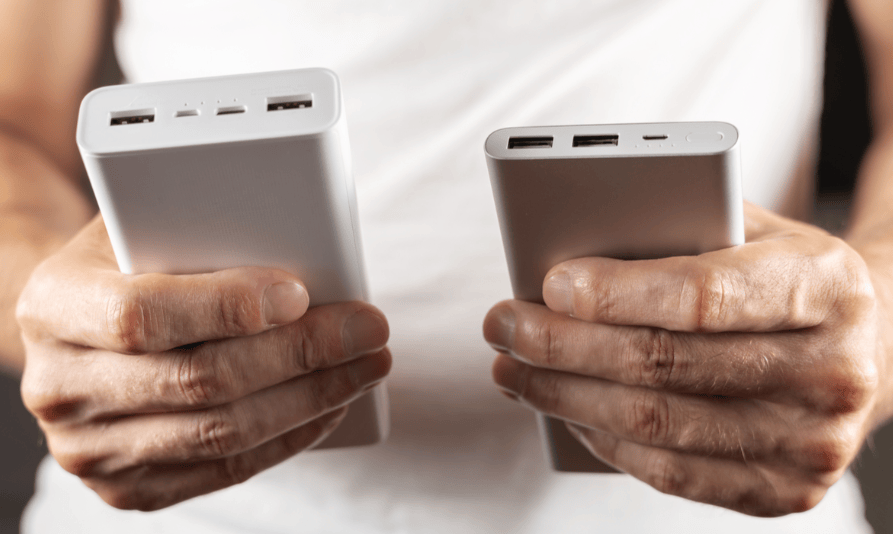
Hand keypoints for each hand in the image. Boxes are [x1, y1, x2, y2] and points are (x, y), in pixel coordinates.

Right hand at [16, 216, 390, 510]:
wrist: (83, 324)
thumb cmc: (129, 261)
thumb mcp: (145, 223)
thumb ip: (201, 230)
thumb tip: (307, 245)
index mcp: (55, 304)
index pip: (140, 314)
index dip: (225, 306)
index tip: (299, 293)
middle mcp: (60, 386)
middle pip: (196, 382)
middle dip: (300, 355)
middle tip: (367, 329)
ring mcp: (90, 448)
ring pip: (220, 435)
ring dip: (311, 400)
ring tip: (366, 364)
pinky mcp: (129, 485)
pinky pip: (222, 470)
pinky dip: (288, 438)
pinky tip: (330, 406)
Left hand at [483, 202, 879, 515]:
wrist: (870, 349)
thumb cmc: (787, 279)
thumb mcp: (755, 231)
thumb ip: (679, 230)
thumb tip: (571, 244)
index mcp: (825, 289)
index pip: (703, 296)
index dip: (618, 293)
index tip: (550, 284)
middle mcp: (831, 373)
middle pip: (665, 365)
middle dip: (564, 346)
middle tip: (504, 324)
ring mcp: (810, 444)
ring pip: (657, 425)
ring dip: (564, 397)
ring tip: (513, 369)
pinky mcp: (781, 491)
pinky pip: (670, 474)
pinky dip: (603, 440)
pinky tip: (564, 410)